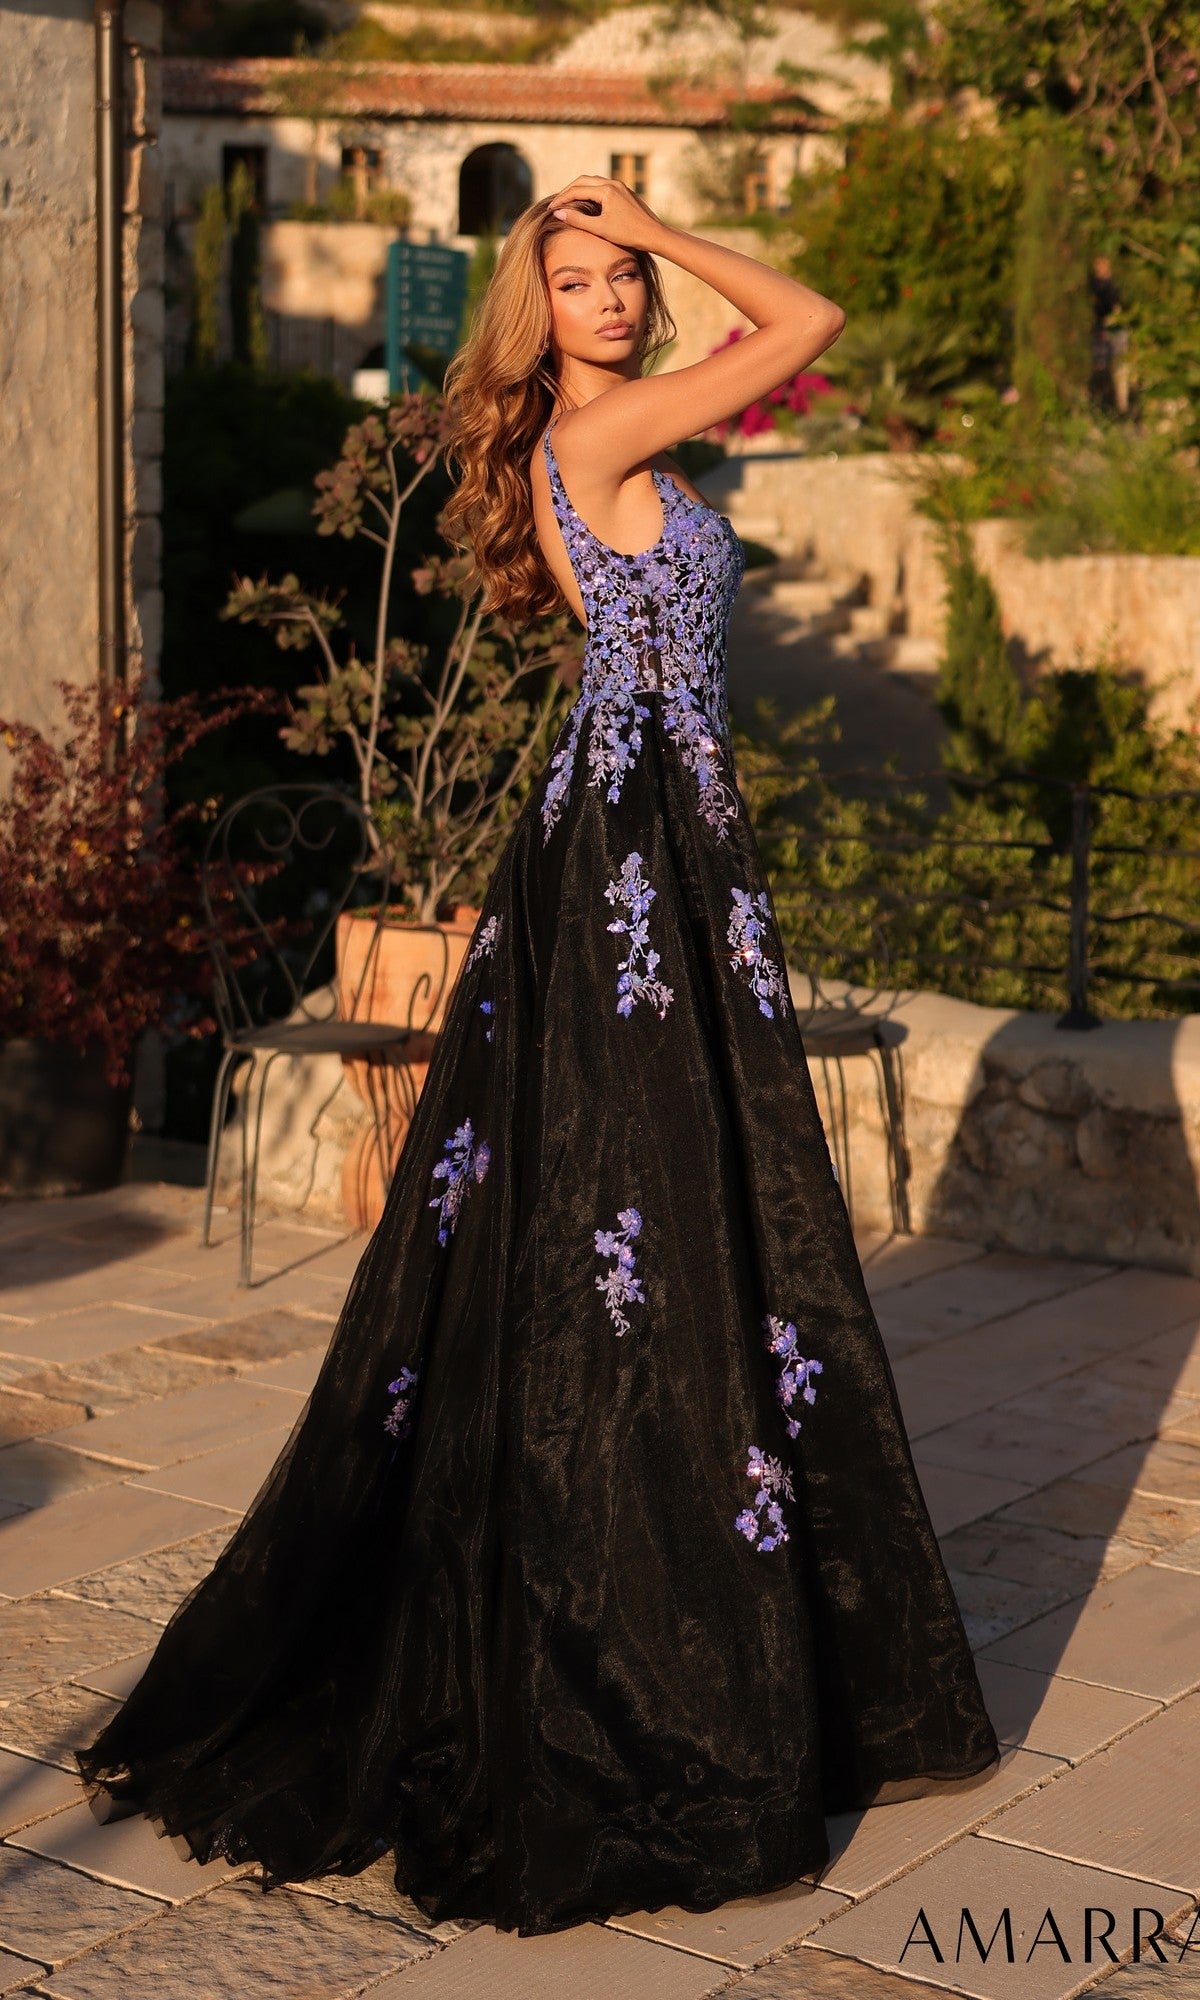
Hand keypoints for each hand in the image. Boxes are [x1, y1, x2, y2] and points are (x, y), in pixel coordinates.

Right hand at [547, 175, 668, 255]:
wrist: (654, 234)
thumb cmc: (628, 234)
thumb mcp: (600, 229)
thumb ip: (578, 220)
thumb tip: (558, 212)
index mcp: (606, 190)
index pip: (577, 189)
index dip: (561, 199)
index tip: (551, 208)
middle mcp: (613, 183)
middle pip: (583, 180)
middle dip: (568, 191)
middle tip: (557, 203)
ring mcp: (620, 186)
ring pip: (593, 181)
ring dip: (579, 189)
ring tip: (568, 202)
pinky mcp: (624, 191)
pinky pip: (602, 186)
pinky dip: (590, 191)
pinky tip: (586, 202)